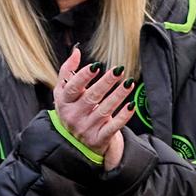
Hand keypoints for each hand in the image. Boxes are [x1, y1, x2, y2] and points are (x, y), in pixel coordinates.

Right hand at [51, 52, 128, 170]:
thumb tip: (76, 52)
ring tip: (129, 82)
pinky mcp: (98, 139)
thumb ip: (67, 72)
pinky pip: (113, 127)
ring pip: (104, 110)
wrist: (75, 143)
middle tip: (119, 70)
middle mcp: (73, 116)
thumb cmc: (72, 110)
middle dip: (106, 82)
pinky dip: (123, 117)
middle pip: (91, 97)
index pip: (73, 88)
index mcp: (64, 102)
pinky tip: (131, 105)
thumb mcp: (63, 93)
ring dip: (118, 95)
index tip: (97, 65)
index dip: (84, 76)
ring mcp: (86, 129)